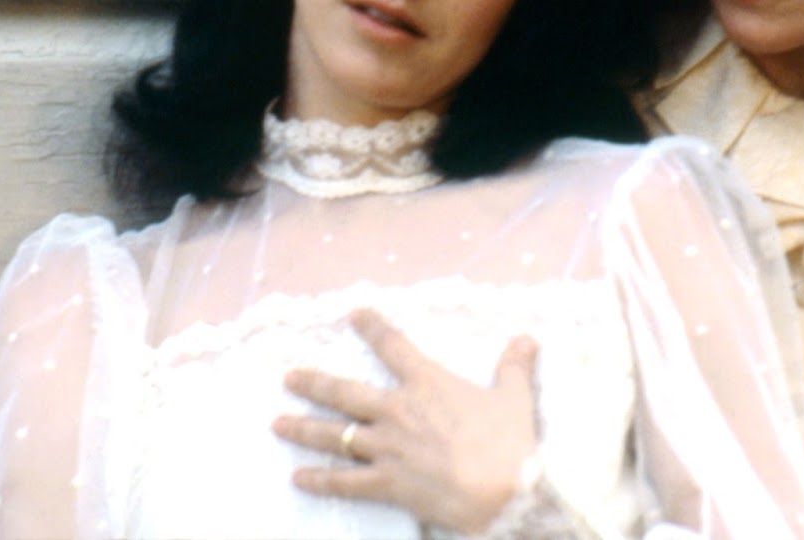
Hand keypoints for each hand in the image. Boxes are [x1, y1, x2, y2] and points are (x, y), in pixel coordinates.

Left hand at [272, 308, 539, 534]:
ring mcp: (388, 448)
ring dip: (303, 428)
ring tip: (277, 423)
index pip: (393, 346)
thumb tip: (526, 339)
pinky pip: (345, 482)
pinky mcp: (387, 483)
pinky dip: (319, 481)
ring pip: (335, 434)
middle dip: (313, 383)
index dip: (372, 327)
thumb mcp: (515, 397)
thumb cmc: (510, 442)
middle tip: (288, 377)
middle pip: (346, 392)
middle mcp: (399, 410)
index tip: (353, 313)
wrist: (505, 490)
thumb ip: (513, 366)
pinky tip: (298, 478)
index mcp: (428, 383)